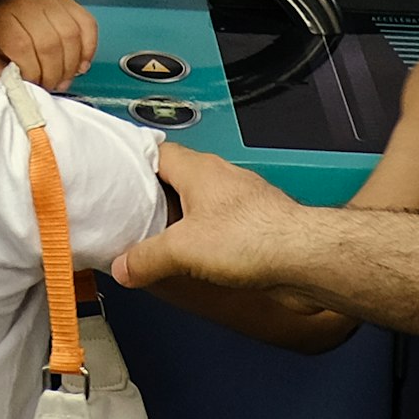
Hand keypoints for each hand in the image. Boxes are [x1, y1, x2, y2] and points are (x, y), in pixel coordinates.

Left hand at [0, 0, 99, 85]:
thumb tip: (17, 86)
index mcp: (3, 19)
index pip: (23, 47)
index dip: (32, 74)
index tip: (31, 86)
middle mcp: (28, 5)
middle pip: (50, 44)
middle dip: (53, 74)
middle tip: (50, 87)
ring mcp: (50, 0)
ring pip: (71, 35)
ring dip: (71, 65)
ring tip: (63, 79)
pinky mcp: (67, 2)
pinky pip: (87, 24)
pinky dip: (89, 48)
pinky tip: (80, 64)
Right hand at [109, 139, 304, 291]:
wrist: (304, 258)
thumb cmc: (254, 236)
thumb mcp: (182, 248)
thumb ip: (146, 258)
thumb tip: (123, 267)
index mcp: (199, 169)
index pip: (158, 152)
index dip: (134, 162)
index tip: (115, 177)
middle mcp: (221, 179)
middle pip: (178, 178)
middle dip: (155, 197)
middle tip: (131, 216)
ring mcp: (242, 202)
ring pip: (202, 203)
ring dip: (182, 220)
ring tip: (160, 241)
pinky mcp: (258, 226)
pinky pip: (222, 227)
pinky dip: (206, 239)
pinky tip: (198, 260)